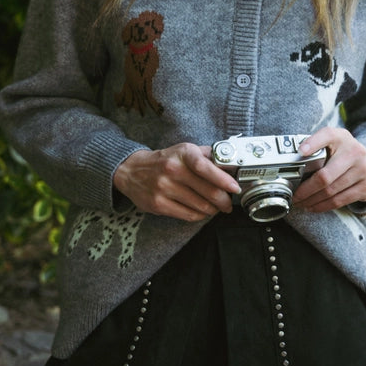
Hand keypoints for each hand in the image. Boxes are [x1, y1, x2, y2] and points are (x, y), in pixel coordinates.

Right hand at [113, 143, 241, 221]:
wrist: (131, 170)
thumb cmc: (164, 160)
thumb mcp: (184, 150)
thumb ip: (207, 155)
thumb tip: (230, 164)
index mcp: (182, 154)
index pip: (205, 167)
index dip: (223, 180)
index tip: (235, 188)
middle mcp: (172, 170)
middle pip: (207, 191)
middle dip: (224, 200)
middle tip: (228, 203)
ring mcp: (164, 188)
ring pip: (200, 206)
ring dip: (213, 209)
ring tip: (216, 207)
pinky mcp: (158, 204)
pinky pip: (188, 215)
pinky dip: (199, 215)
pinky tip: (201, 211)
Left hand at [292, 128, 365, 212]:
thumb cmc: (340, 153)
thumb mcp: (329, 143)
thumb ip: (314, 148)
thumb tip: (292, 162)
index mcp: (341, 137)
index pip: (327, 135)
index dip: (313, 143)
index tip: (301, 152)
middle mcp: (355, 152)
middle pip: (324, 176)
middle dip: (305, 190)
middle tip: (293, 196)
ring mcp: (364, 169)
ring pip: (330, 191)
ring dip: (311, 201)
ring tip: (300, 203)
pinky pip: (340, 201)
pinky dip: (323, 206)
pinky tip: (313, 206)